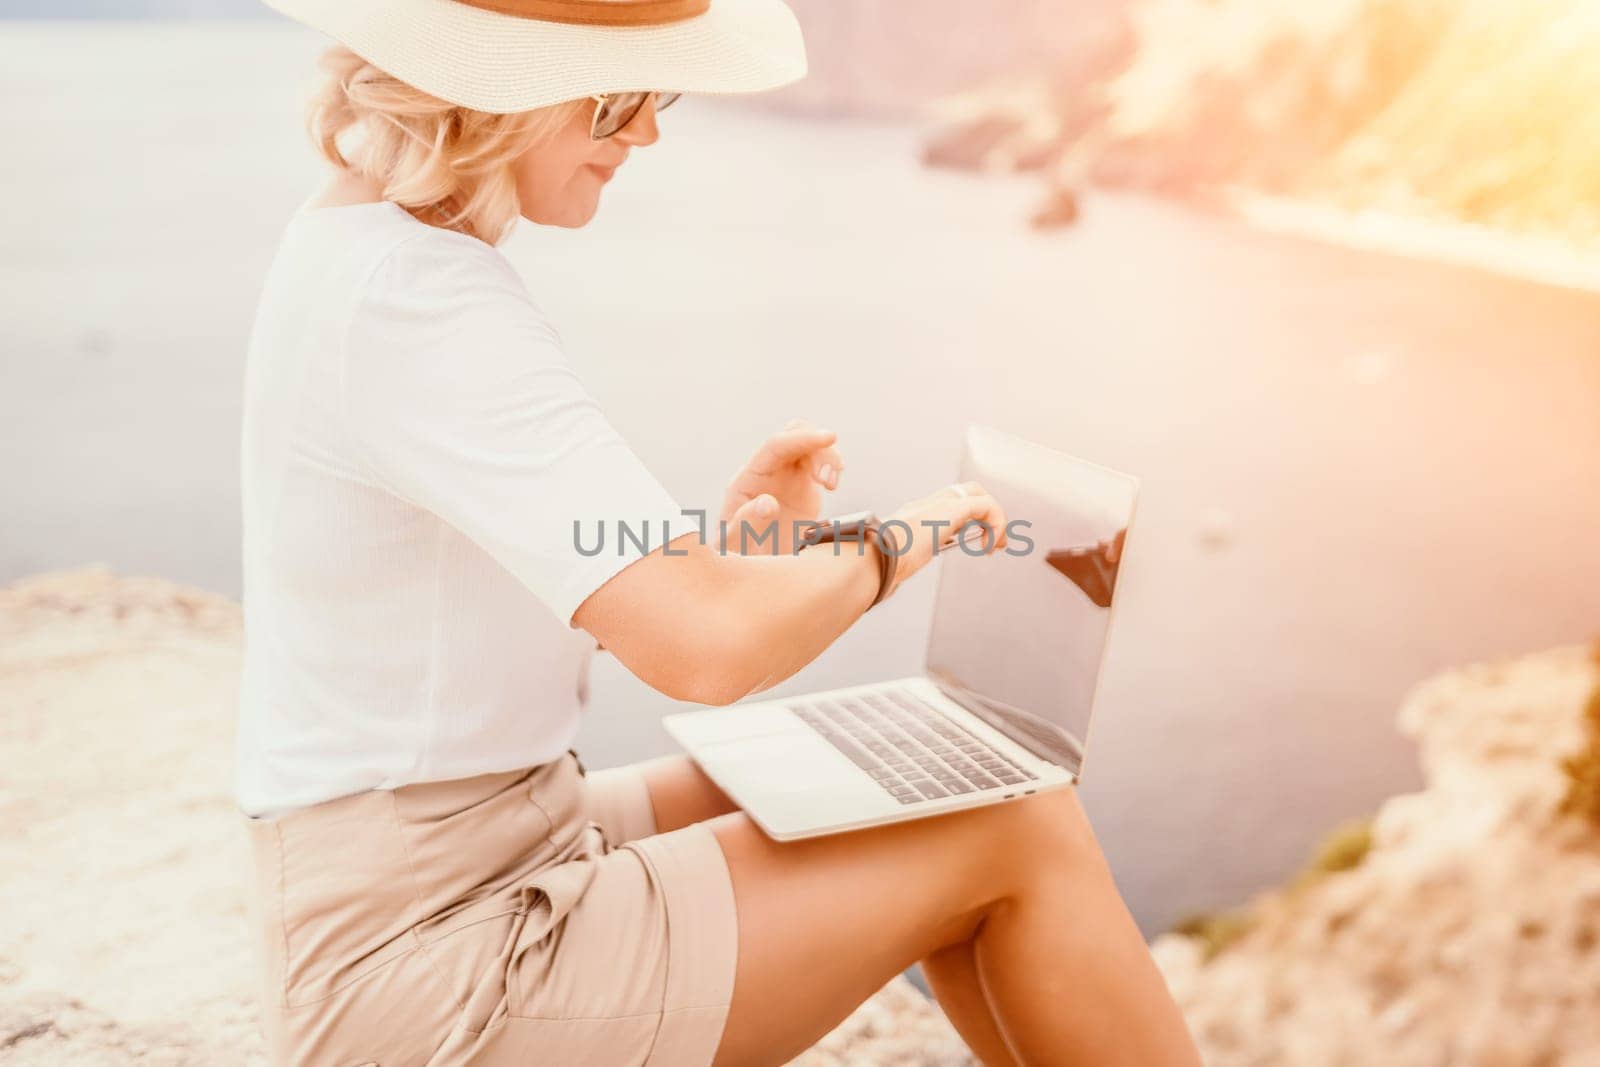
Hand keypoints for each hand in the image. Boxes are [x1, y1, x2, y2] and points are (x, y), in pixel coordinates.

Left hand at [720, 418, 842, 553]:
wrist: (748, 572)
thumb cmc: (737, 559)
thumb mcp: (734, 548)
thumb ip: (747, 524)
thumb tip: (769, 502)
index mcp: (747, 480)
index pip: (775, 446)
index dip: (802, 439)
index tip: (829, 437)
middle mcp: (766, 472)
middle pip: (793, 435)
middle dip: (817, 444)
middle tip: (828, 481)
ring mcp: (784, 478)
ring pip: (810, 447)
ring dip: (828, 457)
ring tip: (831, 485)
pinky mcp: (802, 488)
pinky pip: (819, 463)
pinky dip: (832, 467)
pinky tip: (832, 485)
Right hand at [880, 481, 1007, 600]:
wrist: (872, 557)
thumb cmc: (876, 566)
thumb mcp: (890, 563)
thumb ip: (895, 566)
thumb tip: (886, 586)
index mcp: (914, 515)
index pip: (947, 504)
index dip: (967, 519)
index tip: (975, 545)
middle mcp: (926, 504)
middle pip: (966, 490)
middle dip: (986, 512)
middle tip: (995, 541)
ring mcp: (938, 503)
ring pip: (978, 493)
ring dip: (995, 518)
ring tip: (997, 545)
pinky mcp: (951, 509)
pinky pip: (987, 506)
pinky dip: (996, 524)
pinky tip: (989, 548)